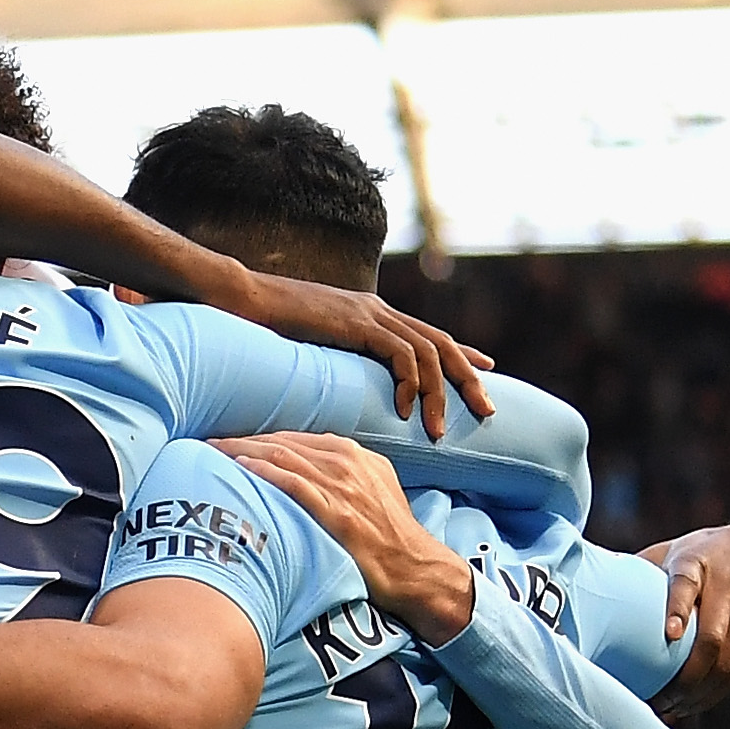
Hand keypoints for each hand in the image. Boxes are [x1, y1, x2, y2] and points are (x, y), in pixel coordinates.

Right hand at [223, 269, 489, 428]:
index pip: (430, 335)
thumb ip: (335, 364)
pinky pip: (400, 354)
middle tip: (488, 411)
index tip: (485, 374)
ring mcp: (370, 314)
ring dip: (440, 393)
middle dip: (469, 378)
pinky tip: (403, 411)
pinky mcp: (357, 323)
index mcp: (372, 315)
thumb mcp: (311, 351)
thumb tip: (344, 392)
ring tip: (439, 430)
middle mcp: (378, 311)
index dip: (461, 355)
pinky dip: (409, 383)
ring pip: (428, 351)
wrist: (241, 298)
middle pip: (443, 343)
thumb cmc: (265, 329)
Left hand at [223, 434, 474, 640]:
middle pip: (283, 443)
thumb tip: (304, 470)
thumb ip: (340, 474)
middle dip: (243, 441)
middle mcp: (347, 463)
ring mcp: (343, 487)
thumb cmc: (389, 534)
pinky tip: (241, 469)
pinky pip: (295, 484)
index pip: (295, 439)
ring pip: (284, 457)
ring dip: (244, 452)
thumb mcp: (371, 488)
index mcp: (353, 454)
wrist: (415, 568)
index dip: (259, 439)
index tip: (230, 443)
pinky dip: (266, 473)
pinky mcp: (338, 513)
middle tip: (209, 444)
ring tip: (213, 452)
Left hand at [644, 519, 729, 707]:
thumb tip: (591, 595)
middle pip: (711, 640)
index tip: (669, 635)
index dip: (678, 609)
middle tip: (659, 698)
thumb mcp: (673, 552)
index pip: (687, 583)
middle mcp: (729, 586)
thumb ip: (642, 572)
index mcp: (697, 561)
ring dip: (698, 693)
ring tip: (671, 707)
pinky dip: (715, 694)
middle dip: (684, 678)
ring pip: (728, 664)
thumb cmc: (703, 555)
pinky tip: (693, 704)